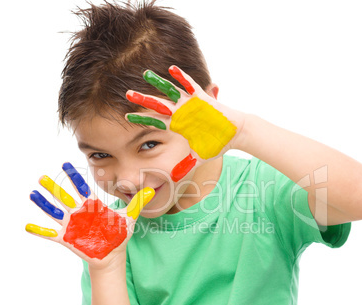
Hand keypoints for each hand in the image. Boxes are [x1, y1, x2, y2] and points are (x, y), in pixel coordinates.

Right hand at [26, 162, 154, 268]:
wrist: (112, 254)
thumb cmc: (119, 234)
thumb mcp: (129, 217)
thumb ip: (138, 202)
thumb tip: (152, 189)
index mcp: (91, 205)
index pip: (80, 187)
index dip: (73, 177)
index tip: (65, 164)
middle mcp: (79, 212)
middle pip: (64, 197)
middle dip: (54, 188)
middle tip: (43, 177)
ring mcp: (71, 225)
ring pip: (54, 212)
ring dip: (43, 204)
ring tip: (33, 194)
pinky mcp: (67, 238)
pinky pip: (50, 233)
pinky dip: (39, 230)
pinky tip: (27, 225)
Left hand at [125, 66, 245, 180]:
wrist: (235, 134)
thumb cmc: (217, 144)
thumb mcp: (198, 158)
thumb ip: (185, 166)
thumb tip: (174, 178)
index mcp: (177, 125)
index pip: (154, 121)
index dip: (141, 119)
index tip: (126, 117)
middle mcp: (180, 112)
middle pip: (157, 104)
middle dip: (142, 99)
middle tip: (127, 93)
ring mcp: (190, 104)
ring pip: (170, 91)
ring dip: (158, 83)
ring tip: (145, 74)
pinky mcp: (202, 98)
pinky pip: (190, 85)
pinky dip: (181, 78)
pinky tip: (171, 69)